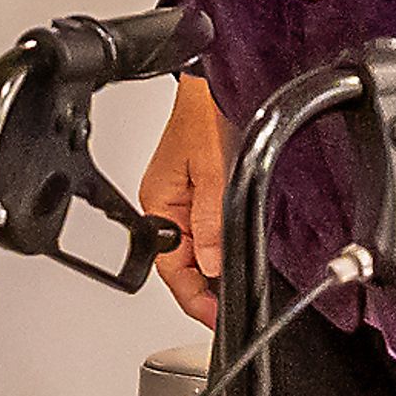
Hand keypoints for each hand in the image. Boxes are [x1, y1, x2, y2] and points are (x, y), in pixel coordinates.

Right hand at [139, 74, 230, 328]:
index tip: (215, 319)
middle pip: (181, 265)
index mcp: (160, 203)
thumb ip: (212, 220)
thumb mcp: (214, 169)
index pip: (171, 268)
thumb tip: (212, 263)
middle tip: (229, 311)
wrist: (214, 76)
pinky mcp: (199, 188)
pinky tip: (235, 253)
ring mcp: (183, 197)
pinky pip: (205, 230)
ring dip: (214, 269)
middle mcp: (167, 204)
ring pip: (195, 250)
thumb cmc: (205, 110)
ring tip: (235, 287)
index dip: (194, 299)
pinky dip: (220, 247)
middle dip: (204, 291)